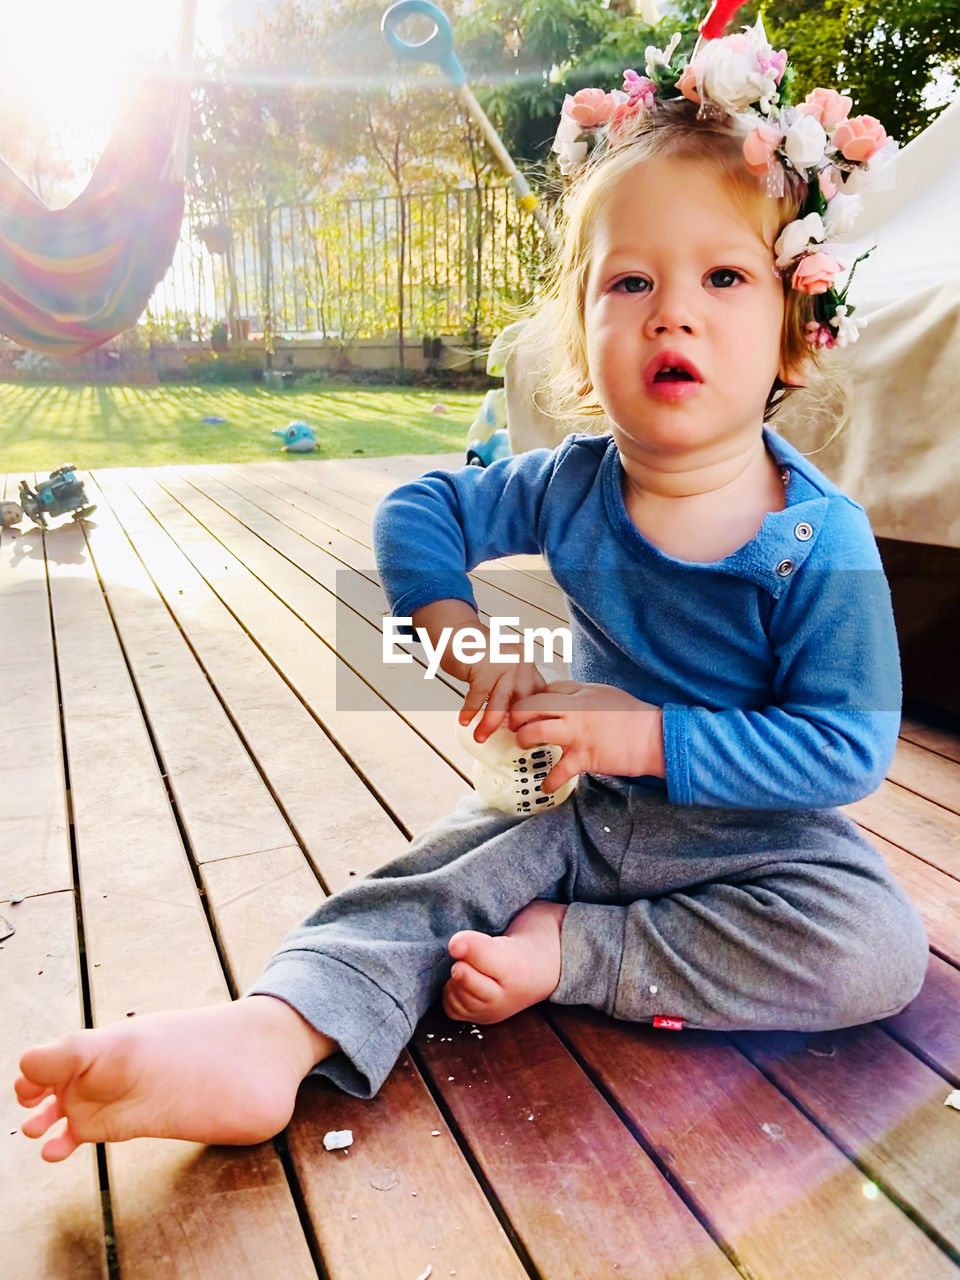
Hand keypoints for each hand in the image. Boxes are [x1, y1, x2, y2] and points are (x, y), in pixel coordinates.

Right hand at [459, 657, 547, 742]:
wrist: (456, 631)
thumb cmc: (478, 653)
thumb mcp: (503, 667)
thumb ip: (512, 687)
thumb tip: (515, 719)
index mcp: (527, 663)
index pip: (538, 694)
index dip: (534, 716)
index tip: (527, 733)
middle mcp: (519, 661)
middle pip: (522, 701)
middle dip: (515, 725)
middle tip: (508, 739)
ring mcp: (502, 662)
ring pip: (500, 702)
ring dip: (489, 723)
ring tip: (480, 737)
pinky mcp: (483, 666)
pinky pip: (477, 696)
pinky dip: (469, 710)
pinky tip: (465, 720)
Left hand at [509, 681, 664, 792]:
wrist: (654, 737)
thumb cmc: (631, 714)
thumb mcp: (603, 693)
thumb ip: (578, 694)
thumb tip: (556, 697)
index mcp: (578, 693)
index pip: (542, 690)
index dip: (529, 699)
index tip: (524, 708)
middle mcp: (573, 711)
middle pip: (530, 706)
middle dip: (515, 715)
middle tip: (514, 724)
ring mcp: (576, 735)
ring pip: (534, 733)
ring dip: (523, 740)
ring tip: (524, 746)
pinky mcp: (584, 757)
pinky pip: (558, 771)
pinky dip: (549, 781)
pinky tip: (544, 786)